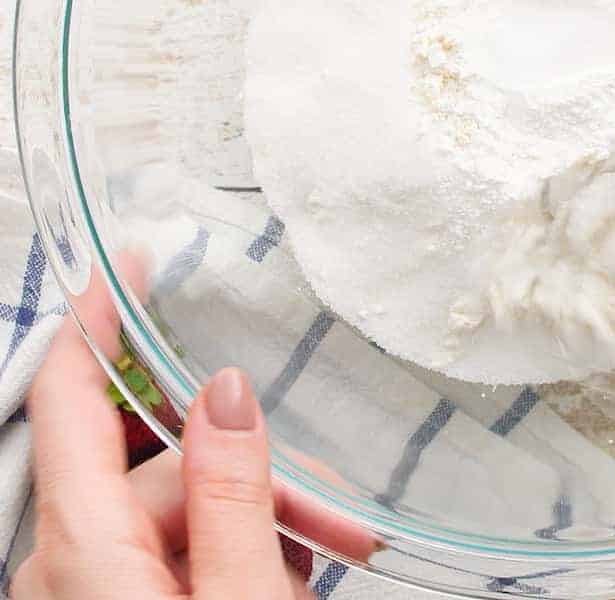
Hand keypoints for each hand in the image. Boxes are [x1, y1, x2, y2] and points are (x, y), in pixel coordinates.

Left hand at [13, 318, 309, 598]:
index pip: (70, 402)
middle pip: (163, 467)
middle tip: (332, 519)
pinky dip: (228, 556)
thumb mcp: (244, 598)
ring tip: (314, 565)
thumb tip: (226, 391)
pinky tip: (277, 581)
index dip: (97, 325)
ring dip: (252, 525)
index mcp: (81, 549)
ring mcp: (79, 592)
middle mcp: (62, 566)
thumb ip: (234, 494)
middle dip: (254, 481)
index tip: (128, 267)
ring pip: (178, 509)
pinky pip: (168, 550)